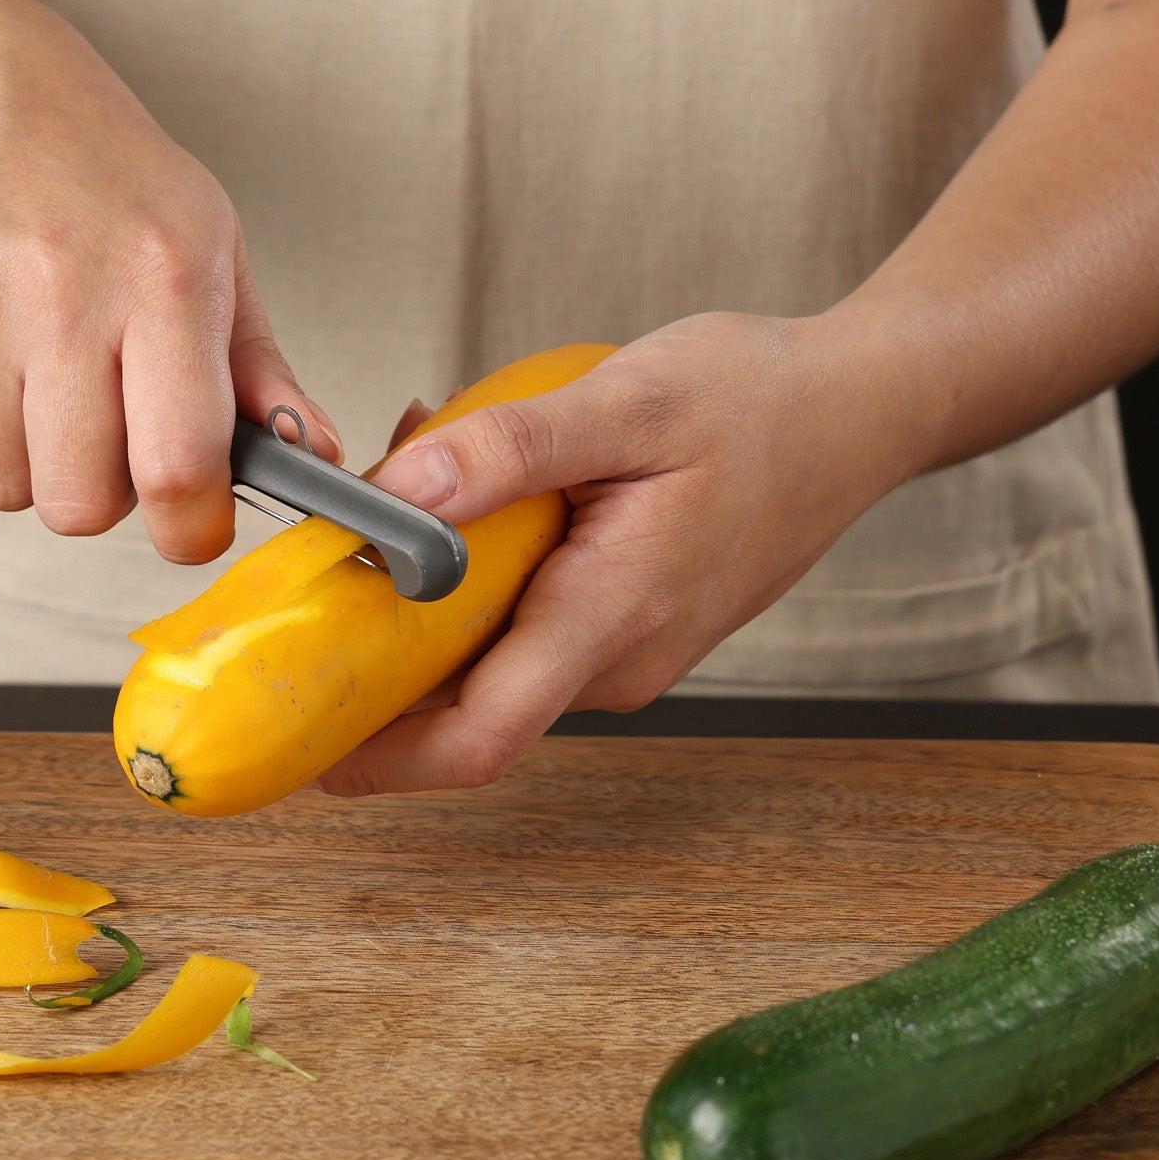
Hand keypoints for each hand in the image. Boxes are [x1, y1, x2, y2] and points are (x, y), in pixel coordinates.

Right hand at [0, 0, 337, 561]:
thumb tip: (312, 454)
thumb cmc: (103, 174)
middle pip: (80, 502)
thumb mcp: (210, 245)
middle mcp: (63, 290)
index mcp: (165, 278)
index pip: (179, 465)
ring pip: (2, 486)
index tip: (188, 524)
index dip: (188, 527)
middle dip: (99, 492)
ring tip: (37, 380)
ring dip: (27, 462)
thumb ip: (258, 367)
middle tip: (103, 427)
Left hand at [318, 311, 916, 794]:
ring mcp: (625, 653)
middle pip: (462, 708)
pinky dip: (476, 583)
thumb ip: (505, 451)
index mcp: (610, 619)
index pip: (475, 739)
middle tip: (322, 561)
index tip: (297, 736)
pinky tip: (471, 494)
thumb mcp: (626, 401)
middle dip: (378, 651)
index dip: (377, 758)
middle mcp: (616, 662)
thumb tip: (395, 497)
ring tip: (408, 486)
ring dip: (427, 603)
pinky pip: (526, 630)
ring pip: (490, 663)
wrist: (861, 412)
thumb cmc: (760, 403)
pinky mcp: (627, 628)